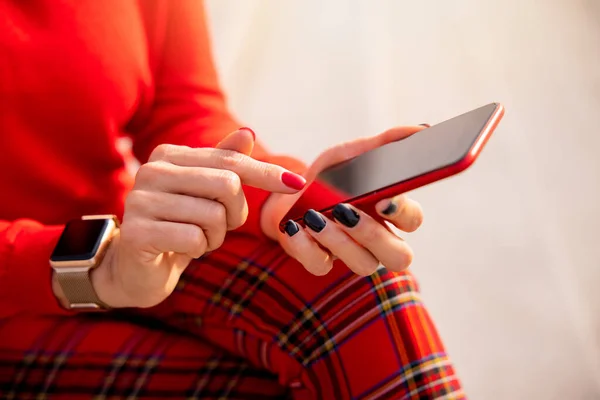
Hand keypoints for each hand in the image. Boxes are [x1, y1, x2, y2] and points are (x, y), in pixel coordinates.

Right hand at [79, 129, 305, 307]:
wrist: (135, 268)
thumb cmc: (176, 226)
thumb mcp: (203, 194)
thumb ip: (222, 163)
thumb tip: (246, 132)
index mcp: (169, 155)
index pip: (230, 160)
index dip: (266, 173)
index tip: (297, 183)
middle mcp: (152, 171)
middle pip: (227, 185)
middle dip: (235, 213)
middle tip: (220, 226)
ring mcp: (141, 200)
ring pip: (214, 215)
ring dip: (215, 236)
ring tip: (195, 238)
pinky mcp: (137, 232)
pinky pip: (194, 238)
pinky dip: (198, 249)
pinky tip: (181, 250)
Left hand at [261, 125, 425, 275]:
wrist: (286, 192)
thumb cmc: (328, 177)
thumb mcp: (351, 155)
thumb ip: (384, 143)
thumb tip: (422, 129)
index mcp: (390, 212)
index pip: (412, 221)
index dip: (402, 213)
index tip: (384, 199)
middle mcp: (377, 240)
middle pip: (398, 257)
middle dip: (374, 236)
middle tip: (347, 211)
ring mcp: (350, 255)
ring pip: (363, 265)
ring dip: (339, 240)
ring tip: (315, 216)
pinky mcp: (321, 262)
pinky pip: (320, 266)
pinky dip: (306, 246)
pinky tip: (296, 226)